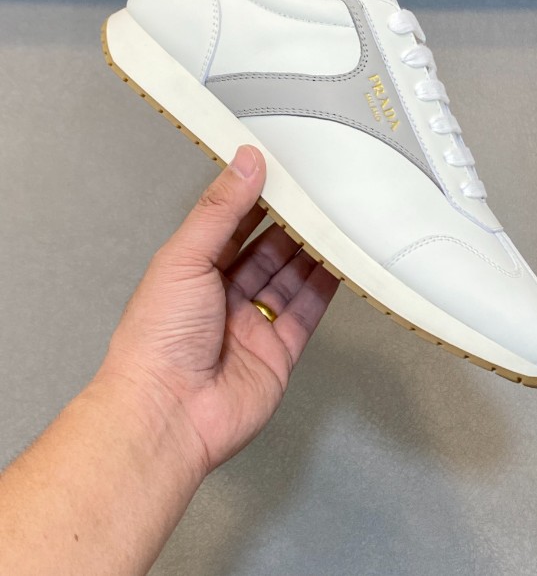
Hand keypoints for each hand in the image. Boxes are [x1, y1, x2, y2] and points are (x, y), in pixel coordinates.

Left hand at [99, 145, 338, 476]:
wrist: (168, 415)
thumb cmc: (156, 341)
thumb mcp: (184, 257)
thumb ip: (220, 210)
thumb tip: (244, 163)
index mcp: (191, 271)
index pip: (231, 225)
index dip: (256, 199)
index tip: (281, 173)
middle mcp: (222, 297)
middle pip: (265, 251)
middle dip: (290, 225)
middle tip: (317, 196)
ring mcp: (251, 325)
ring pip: (289, 278)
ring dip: (311, 251)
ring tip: (334, 221)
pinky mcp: (277, 352)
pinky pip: (307, 312)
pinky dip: (324, 287)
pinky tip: (338, 263)